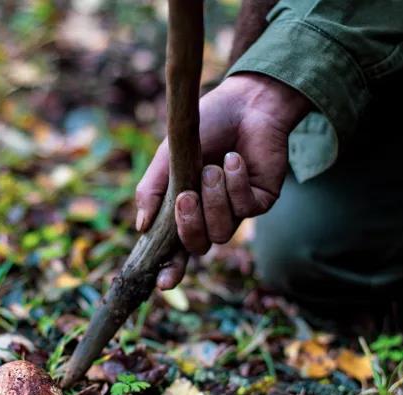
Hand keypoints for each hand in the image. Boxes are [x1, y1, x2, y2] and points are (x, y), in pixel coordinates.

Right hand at [135, 73, 310, 288]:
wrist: (244, 103)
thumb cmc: (205, 126)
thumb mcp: (168, 157)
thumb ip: (152, 190)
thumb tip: (141, 227)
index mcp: (183, 210)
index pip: (174, 250)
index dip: (169, 270)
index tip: (162, 283)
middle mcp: (209, 216)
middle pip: (197, 246)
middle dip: (190, 226)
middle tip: (186, 196)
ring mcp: (236, 211)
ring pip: (222, 231)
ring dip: (215, 199)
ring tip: (213, 167)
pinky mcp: (261, 201)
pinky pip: (246, 209)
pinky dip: (236, 183)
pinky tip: (234, 160)